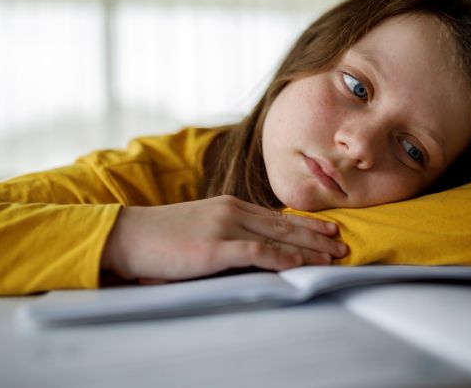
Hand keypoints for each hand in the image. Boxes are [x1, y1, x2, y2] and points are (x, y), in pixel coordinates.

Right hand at [100, 195, 347, 282]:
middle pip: (285, 224)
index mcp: (228, 206)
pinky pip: (257, 252)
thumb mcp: (198, 227)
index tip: (328, 231)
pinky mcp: (214, 248)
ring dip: (309, 248)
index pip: (277, 215)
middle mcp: (232, 212)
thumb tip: (252, 249)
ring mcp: (224, 228)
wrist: (128, 234)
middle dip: (317, 236)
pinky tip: (300, 264)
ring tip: (333, 256)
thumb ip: (225, 234)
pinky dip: (282, 257)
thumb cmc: (160, 235)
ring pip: (278, 236)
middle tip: (342, 244)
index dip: (306, 224)